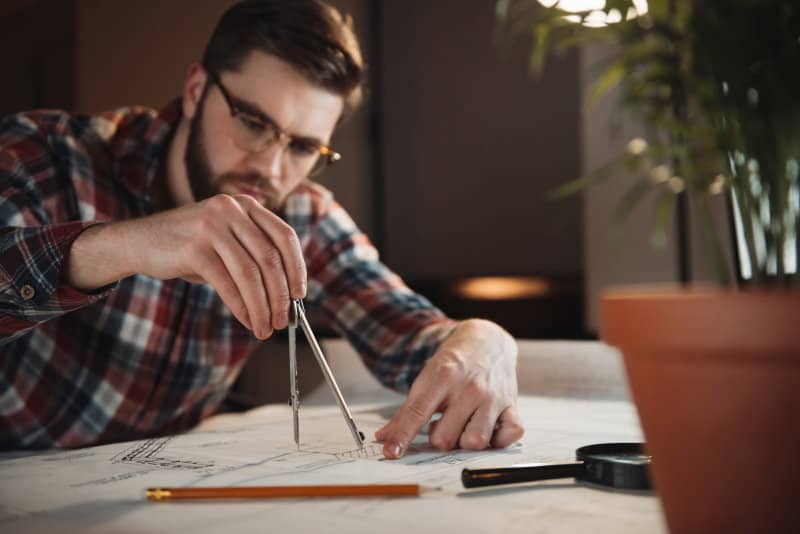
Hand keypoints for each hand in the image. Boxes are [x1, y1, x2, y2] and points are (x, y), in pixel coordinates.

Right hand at [67, 194, 305, 338]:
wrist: (138, 242)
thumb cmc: (189, 247)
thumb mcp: (226, 241)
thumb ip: (253, 256)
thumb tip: (285, 296)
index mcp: (246, 205)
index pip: (284, 236)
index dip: (297, 267)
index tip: (300, 294)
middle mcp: (231, 210)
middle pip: (270, 258)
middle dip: (280, 295)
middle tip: (283, 320)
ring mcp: (212, 226)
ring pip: (251, 274)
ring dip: (262, 306)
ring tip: (265, 327)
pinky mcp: (195, 248)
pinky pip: (228, 284)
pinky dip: (242, 307)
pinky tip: (248, 320)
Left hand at [375, 319, 523, 458]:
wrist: (488, 340)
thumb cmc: (455, 364)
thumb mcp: (427, 379)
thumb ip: (407, 412)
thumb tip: (384, 439)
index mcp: (443, 376)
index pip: (418, 412)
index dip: (402, 435)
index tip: (391, 453)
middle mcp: (470, 387)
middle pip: (445, 438)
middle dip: (439, 437)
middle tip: (444, 420)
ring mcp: (493, 397)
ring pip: (475, 442)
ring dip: (465, 440)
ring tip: (463, 424)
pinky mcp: (511, 405)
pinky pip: (510, 436)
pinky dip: (498, 440)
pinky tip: (488, 428)